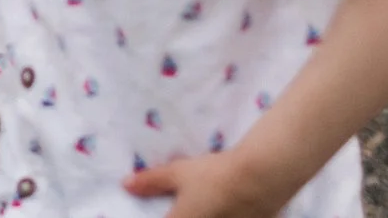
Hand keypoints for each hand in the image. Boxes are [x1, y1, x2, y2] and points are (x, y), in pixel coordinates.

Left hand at [123, 147, 293, 216]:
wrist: (261, 177)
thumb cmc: (214, 175)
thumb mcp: (178, 173)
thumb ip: (151, 181)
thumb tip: (126, 185)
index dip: (162, 214)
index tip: (166, 207)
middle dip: (182, 210)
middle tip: (187, 200)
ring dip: (204, 212)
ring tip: (208, 201)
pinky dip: (225, 214)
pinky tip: (228, 205)